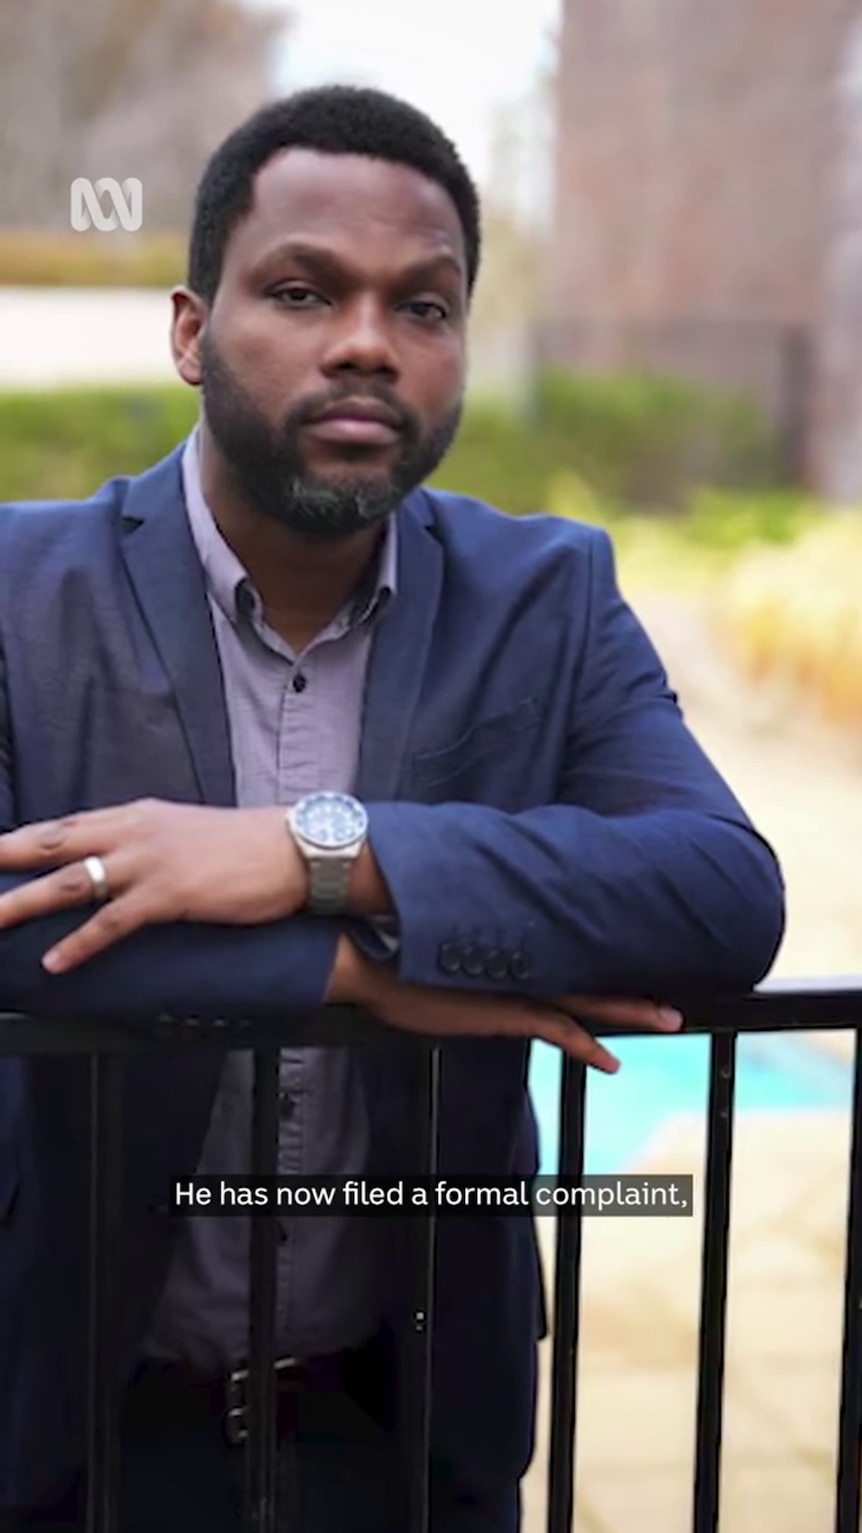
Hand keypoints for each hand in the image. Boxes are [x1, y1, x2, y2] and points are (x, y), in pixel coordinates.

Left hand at [0, 799, 309, 972]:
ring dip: (23, 904)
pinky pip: (112, 922)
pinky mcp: (169, 893)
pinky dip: (80, 944)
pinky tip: (55, 963)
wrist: (293, 848)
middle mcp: (133, 831)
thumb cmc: (244, 846)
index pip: (63, 826)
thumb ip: (143, 842)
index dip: (21, 840)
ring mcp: (149, 861)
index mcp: (134, 815)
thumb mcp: (182, 832)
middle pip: (51, 844)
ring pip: (70, 883)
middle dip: (4, 857)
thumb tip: (114, 862)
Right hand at [329, 939, 681, 1071]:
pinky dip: (586, 1045)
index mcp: (514, 946)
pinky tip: (609, 1061)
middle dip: (636, 985)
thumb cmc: (397, 952)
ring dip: (630, 1010)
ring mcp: (516, 986)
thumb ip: (471, 945)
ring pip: (589, 997)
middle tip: (674, 994)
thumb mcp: (443, 944)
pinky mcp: (504, 1011)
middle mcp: (523, 963)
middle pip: (594, 971)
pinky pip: (558, 1030)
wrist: (371, 958)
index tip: (633, 956)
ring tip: (668, 1018)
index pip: (570, 950)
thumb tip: (475, 942)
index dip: (604, 958)